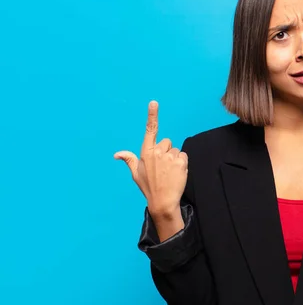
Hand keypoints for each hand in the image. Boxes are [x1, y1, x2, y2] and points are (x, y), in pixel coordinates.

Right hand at [114, 101, 187, 216]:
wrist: (163, 201)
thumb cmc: (149, 187)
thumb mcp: (136, 173)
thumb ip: (129, 160)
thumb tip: (117, 154)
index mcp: (146, 152)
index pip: (150, 130)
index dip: (152, 115)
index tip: (154, 103)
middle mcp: (158, 152)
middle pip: (166, 142)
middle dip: (166, 151)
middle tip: (162, 167)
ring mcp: (170, 157)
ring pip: (175, 150)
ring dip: (174, 158)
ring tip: (169, 172)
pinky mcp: (181, 162)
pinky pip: (183, 156)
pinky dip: (182, 163)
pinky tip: (176, 173)